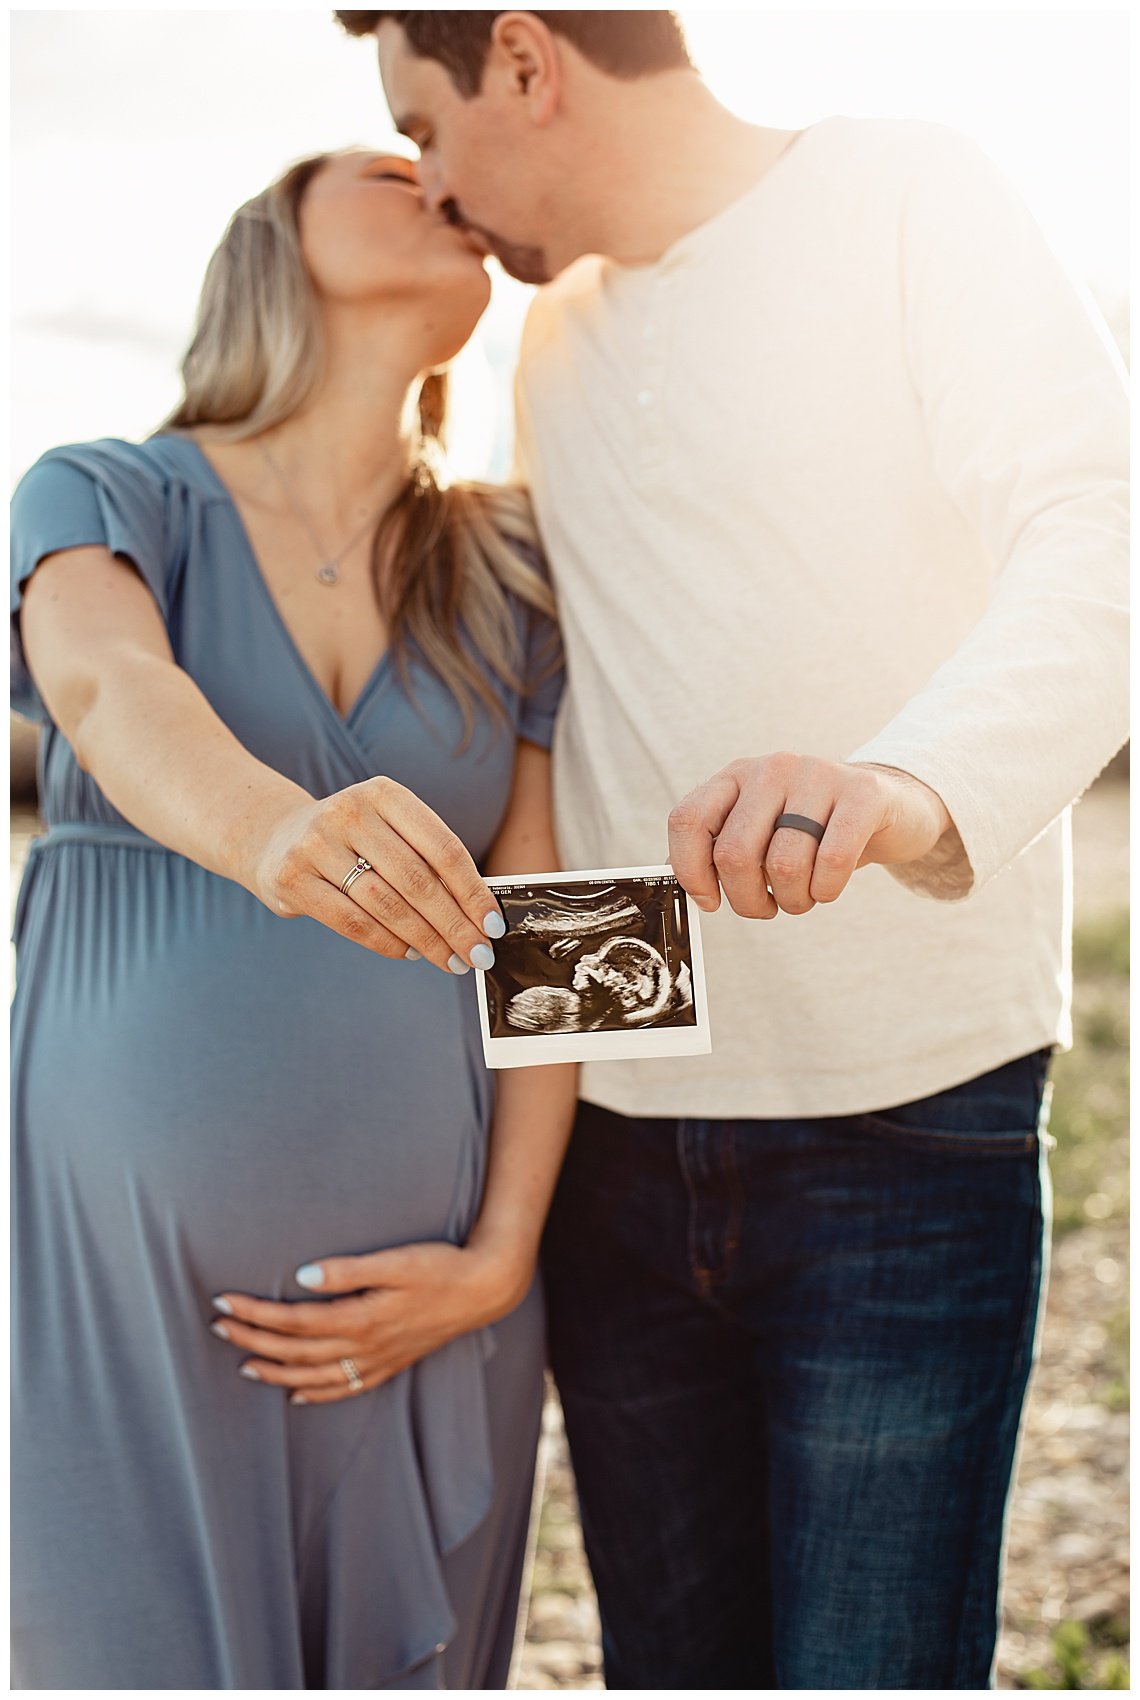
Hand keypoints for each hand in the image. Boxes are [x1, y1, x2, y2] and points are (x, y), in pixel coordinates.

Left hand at [209, 1240, 532, 1404]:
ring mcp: (377, 1360)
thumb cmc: (440, 1266)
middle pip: (294, 1350)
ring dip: (274, 1371)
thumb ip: (348, 1270)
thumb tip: (302, 1277)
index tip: (223, 1301)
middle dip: (251, 1340)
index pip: (292, 1321)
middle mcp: (364, 1346)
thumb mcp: (396, 1260)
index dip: (254, 1314)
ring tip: (243, 1363)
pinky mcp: (390, 1364)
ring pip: (313, 1376)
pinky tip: (297, 1395)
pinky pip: (345, 1388)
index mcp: (360, 1318)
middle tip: (217, 1327)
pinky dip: (316, 1394)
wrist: (484, 1290)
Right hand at [249, 776, 504, 972]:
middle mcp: (349, 812)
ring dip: (427, 940)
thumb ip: (427, 860)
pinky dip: (388, 943)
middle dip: (455, 924)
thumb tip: (478, 913)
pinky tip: (411, 953)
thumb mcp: (388, 829)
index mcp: (384, 793)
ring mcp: (316, 844)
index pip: (443, 847)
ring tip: (451, 959)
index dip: (473, 891)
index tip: (493, 925)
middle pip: (417, 880)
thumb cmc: (352, 840)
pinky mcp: (293, 879)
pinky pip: (353, 922)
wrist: (273, 835)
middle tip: (478, 954)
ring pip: (387, 904)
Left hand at [668, 754, 952, 918]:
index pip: (688, 821)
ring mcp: (817, 775)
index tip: (710, 901)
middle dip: (748, 900)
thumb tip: (677, 882)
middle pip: (735, 853)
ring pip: (784, 864)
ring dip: (793, 900)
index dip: (691, 871)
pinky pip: (832, 860)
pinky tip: (828, 887)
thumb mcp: (761, 831)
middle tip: (767, 907)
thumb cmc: (813, 828)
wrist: (888, 806)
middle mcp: (772, 768)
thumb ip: (716, 850)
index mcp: (736, 776)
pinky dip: (826, 889)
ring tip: (803, 895)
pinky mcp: (862, 793)